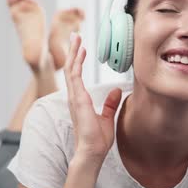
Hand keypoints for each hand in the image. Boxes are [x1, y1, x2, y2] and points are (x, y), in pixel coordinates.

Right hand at [63, 33, 121, 161]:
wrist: (92, 151)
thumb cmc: (97, 139)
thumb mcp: (107, 118)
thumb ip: (110, 104)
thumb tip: (117, 91)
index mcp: (80, 100)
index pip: (76, 76)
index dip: (77, 61)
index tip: (81, 48)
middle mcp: (74, 97)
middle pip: (70, 69)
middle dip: (73, 51)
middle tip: (75, 36)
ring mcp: (74, 98)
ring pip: (71, 69)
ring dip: (73, 52)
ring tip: (76, 37)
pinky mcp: (78, 99)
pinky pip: (74, 76)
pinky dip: (76, 63)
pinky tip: (80, 52)